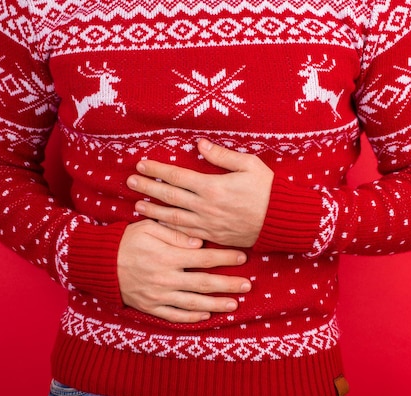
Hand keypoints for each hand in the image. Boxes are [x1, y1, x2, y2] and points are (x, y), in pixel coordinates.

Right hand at [117, 219, 251, 322]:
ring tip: (234, 304)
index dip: (225, 257)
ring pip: (194, 303)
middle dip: (228, 284)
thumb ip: (175, 234)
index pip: (204, 257)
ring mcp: (159, 295)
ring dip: (216, 304)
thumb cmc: (126, 241)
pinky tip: (206, 315)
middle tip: (248, 285)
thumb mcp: (149, 229)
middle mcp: (166, 278)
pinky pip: (175, 315)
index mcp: (168, 256)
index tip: (242, 257)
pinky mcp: (151, 307)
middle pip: (204, 283)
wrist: (99, 264)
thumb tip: (200, 243)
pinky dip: (192, 317)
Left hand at [126, 139, 273, 247]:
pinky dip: (170, 229)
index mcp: (212, 186)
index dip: (157, 170)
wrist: (281, 221)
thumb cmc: (267, 190)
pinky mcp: (213, 236)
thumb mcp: (249, 165)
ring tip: (137, 206)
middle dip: (147, 188)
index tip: (141, 164)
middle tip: (130, 181)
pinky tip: (159, 226)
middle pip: (169, 197)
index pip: (177, 176)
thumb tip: (200, 144)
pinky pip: (185, 233)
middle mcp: (205, 207)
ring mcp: (207, 224)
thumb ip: (222, 155)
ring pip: (173, 218)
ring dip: (153, 211)